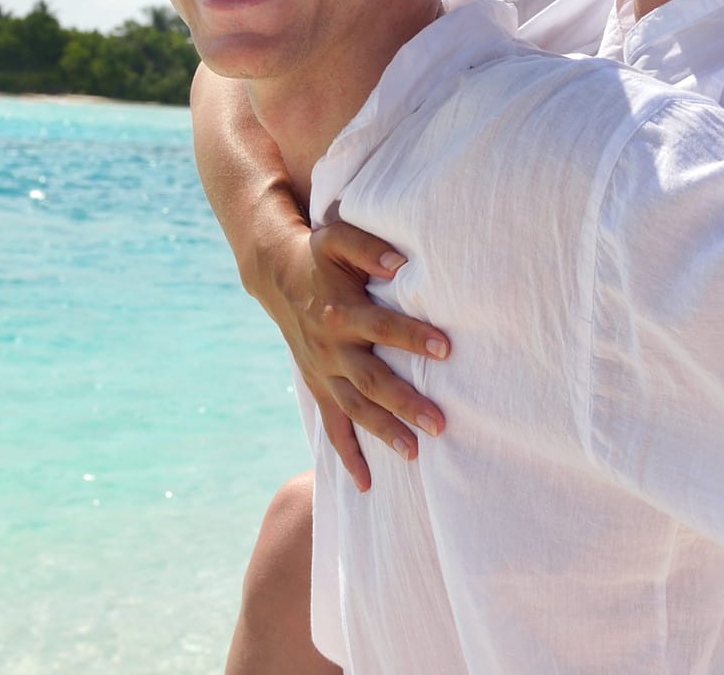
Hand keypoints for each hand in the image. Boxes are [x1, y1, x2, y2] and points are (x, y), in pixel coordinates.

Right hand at [265, 216, 451, 491]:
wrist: (278, 276)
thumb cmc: (320, 255)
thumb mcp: (338, 239)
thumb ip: (370, 248)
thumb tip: (401, 264)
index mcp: (341, 312)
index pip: (381, 326)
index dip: (412, 337)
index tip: (445, 348)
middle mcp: (331, 348)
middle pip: (371, 380)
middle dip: (404, 403)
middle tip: (439, 423)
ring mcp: (323, 372)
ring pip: (355, 409)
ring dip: (384, 432)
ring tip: (415, 453)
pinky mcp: (319, 387)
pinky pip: (332, 426)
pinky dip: (347, 455)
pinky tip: (366, 483)